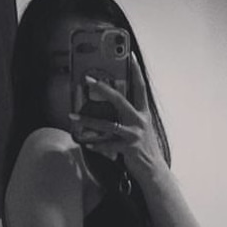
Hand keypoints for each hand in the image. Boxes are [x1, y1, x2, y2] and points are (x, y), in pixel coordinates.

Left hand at [69, 61, 163, 178]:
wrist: (153, 169)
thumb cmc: (144, 147)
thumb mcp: (140, 127)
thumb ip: (129, 115)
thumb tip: (113, 104)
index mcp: (144, 114)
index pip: (141, 88)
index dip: (137, 72)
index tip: (131, 56)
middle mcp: (140, 121)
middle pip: (121, 101)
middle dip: (103, 89)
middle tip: (88, 80)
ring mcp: (134, 135)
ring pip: (108, 124)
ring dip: (88, 120)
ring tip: (73, 116)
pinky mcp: (128, 149)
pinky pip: (107, 145)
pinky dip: (95, 144)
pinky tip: (86, 143)